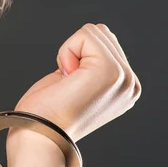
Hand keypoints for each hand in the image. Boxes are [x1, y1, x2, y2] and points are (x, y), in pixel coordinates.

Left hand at [10, 23, 140, 142]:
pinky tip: (65, 78)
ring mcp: (123, 78)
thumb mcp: (75, 83)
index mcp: (123, 88)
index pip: (105, 42)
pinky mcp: (110, 71)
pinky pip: (85, 34)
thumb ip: (88, 64)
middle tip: (67, 84)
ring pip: (93, 31)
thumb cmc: (45, 114)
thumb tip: (93, 40)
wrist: (38, 135)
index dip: (77, 57)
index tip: (69, 86)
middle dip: (74, 52)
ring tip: (67, 82)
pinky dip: (66, 51)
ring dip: (69, 52)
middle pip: (101, 32)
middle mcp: (129, 84)